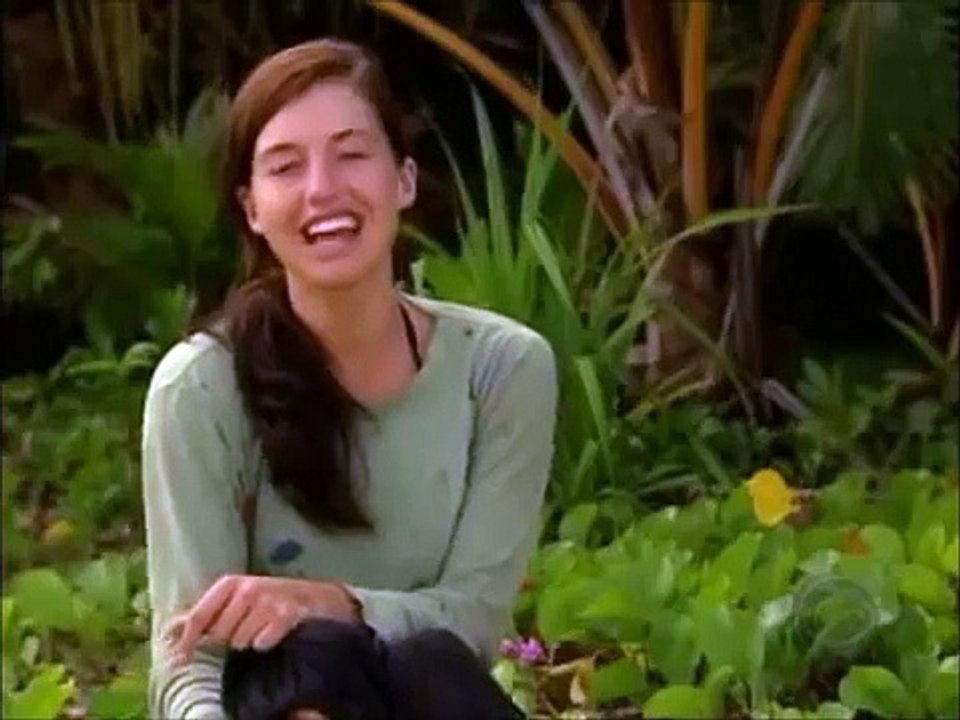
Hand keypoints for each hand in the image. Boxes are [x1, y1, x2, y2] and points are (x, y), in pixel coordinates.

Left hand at [164, 574, 358, 663]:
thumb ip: (206, 614)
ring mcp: (268, 601)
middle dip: (229, 639)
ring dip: (249, 641)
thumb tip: (168, 630)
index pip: (199, 616)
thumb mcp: (237, 599)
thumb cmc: (270, 599)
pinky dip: (266, 643)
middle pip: (220, 634)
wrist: (317, 597)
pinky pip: (262, 643)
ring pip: (241, 641)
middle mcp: (248, 589)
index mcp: (230, 584)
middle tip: (245, 628)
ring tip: (261, 629)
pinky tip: (274, 633)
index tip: (178, 660)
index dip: (186, 640)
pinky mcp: (287, 614)